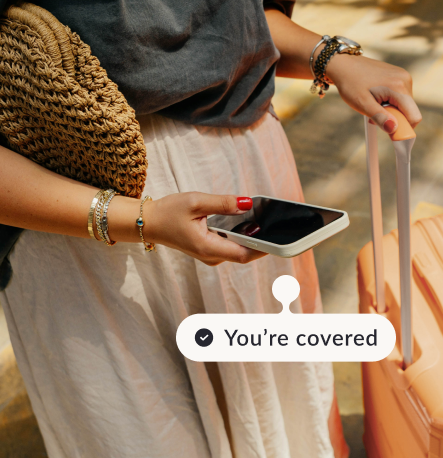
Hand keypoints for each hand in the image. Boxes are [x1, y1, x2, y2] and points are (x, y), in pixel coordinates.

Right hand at [142, 192, 264, 265]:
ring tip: (262, 219)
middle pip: (244, 253)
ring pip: (238, 249)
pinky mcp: (209, 250)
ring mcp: (210, 255)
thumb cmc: (168, 212)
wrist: (148, 223)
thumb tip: (248, 203)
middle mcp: (211, 256)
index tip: (278, 239)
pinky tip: (245, 221)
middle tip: (274, 222)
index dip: (263, 248)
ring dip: (250, 237)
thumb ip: (223, 203)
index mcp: (207, 247)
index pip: (243, 254)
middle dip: (260, 240)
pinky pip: (230, 245)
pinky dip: (239, 235)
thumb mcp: (196, 201)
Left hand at [325, 54, 421, 133]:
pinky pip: (400, 97)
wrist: (343, 65)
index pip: (414, 116)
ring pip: (405, 105)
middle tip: (375, 116)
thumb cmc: (350, 83)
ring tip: (374, 104)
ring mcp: (403, 76)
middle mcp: (405, 80)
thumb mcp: (362, 104)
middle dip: (395, 119)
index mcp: (399, 87)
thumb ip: (379, 117)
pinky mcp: (399, 76)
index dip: (405, 129)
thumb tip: (393, 129)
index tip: (391, 134)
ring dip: (391, 111)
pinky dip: (390, 103)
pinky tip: (377, 98)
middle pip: (409, 111)